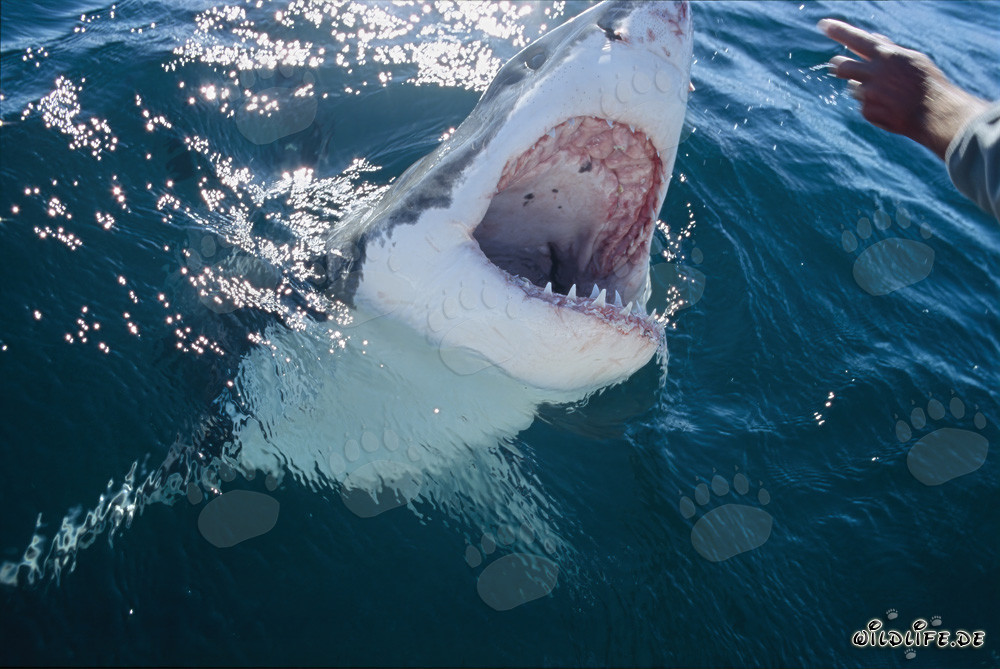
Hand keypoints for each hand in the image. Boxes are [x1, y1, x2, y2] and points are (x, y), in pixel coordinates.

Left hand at [818, 18, 987, 159]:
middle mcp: (873, 73)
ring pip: (854, 88)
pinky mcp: (867, 111)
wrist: (934, 113)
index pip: (856, 39)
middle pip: (842, 66)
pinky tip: (890, 108)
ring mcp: (868, 93)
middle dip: (838, 66)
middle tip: (836, 65)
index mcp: (886, 55)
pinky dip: (873, 105)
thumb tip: (873, 37)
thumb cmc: (927, 83)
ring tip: (887, 93)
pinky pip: (863, 106)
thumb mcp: (912, 59)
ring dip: (864, 88)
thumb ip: (890, 48)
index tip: (823, 24)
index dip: (838, 31)